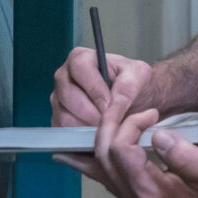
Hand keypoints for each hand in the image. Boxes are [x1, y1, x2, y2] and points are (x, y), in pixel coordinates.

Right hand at [52, 44, 153, 191]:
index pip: (80, 69)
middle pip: (67, 96)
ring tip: (106, 130)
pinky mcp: (59, 120)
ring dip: (86, 127)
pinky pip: (64, 132)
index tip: (109, 106)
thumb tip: (112, 104)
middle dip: (90, 113)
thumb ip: (127, 86)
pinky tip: (99, 137)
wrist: (137, 102)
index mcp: (80, 59)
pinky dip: (80, 139)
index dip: (94, 89)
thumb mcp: (139, 77)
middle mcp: (64, 78)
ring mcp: (59, 100)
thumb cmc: (135, 83)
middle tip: (109, 123)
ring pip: (64, 117)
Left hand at [95, 109, 197, 197]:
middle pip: (103, 157)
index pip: (120, 150)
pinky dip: (96, 157)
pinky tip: (94, 144)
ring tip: (109, 117)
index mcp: (152, 193)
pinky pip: (105, 177)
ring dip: (99, 138)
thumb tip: (157, 135)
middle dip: (109, 124)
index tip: (153, 112)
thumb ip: (186, 156)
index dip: (130, 123)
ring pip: (98, 168)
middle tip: (126, 105)